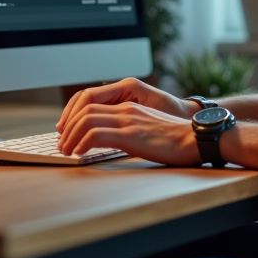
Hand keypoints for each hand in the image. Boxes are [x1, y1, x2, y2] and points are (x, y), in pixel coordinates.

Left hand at [57, 100, 199, 165]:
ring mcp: (128, 121)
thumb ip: (131, 128)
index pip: (92, 103)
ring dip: (71, 136)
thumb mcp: (148, 128)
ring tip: (67, 151)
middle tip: (62, 144)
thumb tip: (114, 140)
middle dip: (67, 127)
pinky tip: (80, 153)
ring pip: (86, 120)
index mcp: (129, 107)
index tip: (67, 133)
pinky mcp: (131, 135)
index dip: (74, 117)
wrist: (195, 138)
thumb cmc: (176, 139)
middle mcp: (126, 109)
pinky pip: (96, 134)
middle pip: (84, 109)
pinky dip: (82, 143)